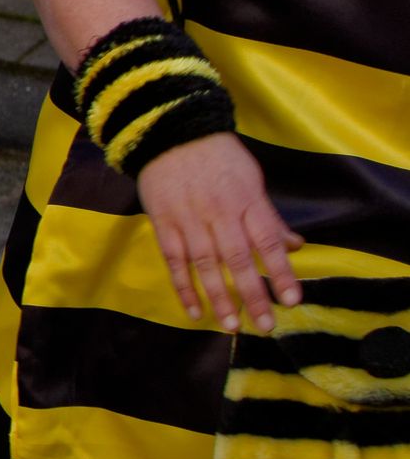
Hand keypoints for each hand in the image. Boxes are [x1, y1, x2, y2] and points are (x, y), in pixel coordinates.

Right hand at [138, 131, 303, 332]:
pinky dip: (183, 286)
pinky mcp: (163, 222)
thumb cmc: (218, 156)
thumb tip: (296, 246)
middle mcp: (219, 213)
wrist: (168, 131)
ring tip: (232, 326)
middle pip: (237, 259)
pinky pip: (173, 259)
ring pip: (205, 264)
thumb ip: (270, 216)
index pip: (268, 242)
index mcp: (246, 201)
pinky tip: (193, 310)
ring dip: (219, 297)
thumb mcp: (252, 179)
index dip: (280, 272)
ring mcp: (188, 219)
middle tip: (266, 326)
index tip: (293, 301)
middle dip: (253, 294)